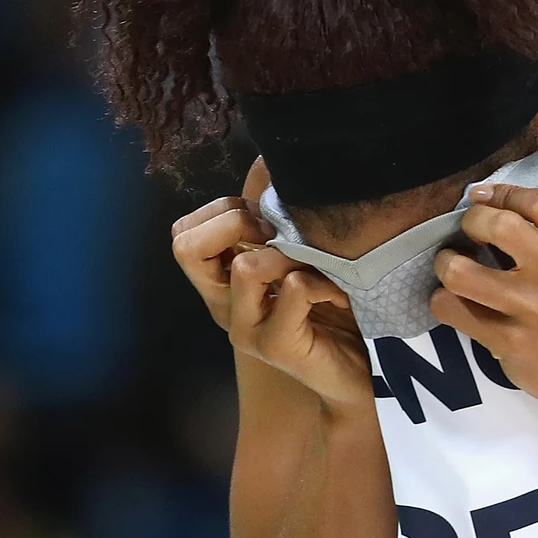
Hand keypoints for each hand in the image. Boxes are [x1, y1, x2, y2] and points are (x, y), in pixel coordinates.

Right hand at [171, 158, 373, 410]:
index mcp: (223, 283)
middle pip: (188, 246)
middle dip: (240, 222)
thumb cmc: (331, 311)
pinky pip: (291, 290)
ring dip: (290, 254)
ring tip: (318, 268)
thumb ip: (277, 219)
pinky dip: (322, 282)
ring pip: (244, 266)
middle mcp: (224, 306)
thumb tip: (266, 160)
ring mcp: (245, 329)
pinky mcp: (275, 347)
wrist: (353, 377)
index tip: (266, 220)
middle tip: (283, 237)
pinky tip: (339, 295)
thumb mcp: (301, 256)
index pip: (183, 233)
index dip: (223, 211)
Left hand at [430, 183, 537, 418]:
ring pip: (461, 272)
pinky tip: (456, 299)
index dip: (502, 194)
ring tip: (454, 266)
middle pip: (499, 226)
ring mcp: (535, 311)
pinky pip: (451, 308)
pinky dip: (443, 299)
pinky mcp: (509, 342)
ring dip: (447, 263)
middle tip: (470, 233)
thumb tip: (482, 195)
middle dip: (471, 222)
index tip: (484, 200)